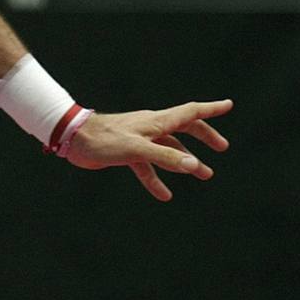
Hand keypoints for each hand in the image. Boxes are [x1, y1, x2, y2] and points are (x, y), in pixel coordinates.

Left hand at [64, 100, 231, 201]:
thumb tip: (193, 165)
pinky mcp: (126, 152)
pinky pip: (147, 166)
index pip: (190, 112)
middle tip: (222, 147)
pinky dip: (156, 179)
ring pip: (168, 150)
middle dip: (204, 136)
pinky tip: (164, 195)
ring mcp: (139, 140)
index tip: (229, 105)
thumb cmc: (102, 139)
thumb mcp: (136, 149)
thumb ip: (164, 157)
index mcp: (156, 121)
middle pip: (183, 129)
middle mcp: (150, 128)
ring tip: (203, 174)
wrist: (71, 139)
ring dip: (185, 161)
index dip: (210, 109)